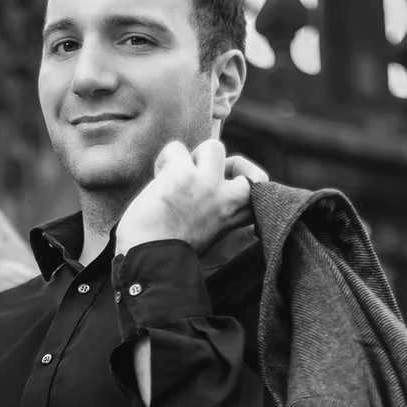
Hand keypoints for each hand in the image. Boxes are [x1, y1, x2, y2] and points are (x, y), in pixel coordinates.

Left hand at [115, 144, 266, 258]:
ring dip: (193, 156)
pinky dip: (164, 159)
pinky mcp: (183, 174)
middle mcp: (224, 199)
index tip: (230, 184)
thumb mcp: (203, 238)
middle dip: (228, 164)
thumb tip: (201, 194)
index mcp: (229, 218)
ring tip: (176, 176)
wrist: (149, 260)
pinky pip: (175, 148)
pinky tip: (157, 178)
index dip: (247, 182)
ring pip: (213, 147)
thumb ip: (211, 216)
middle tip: (203, 175)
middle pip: (245, 167)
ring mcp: (206, 183)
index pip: (258, 192)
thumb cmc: (165, 254)